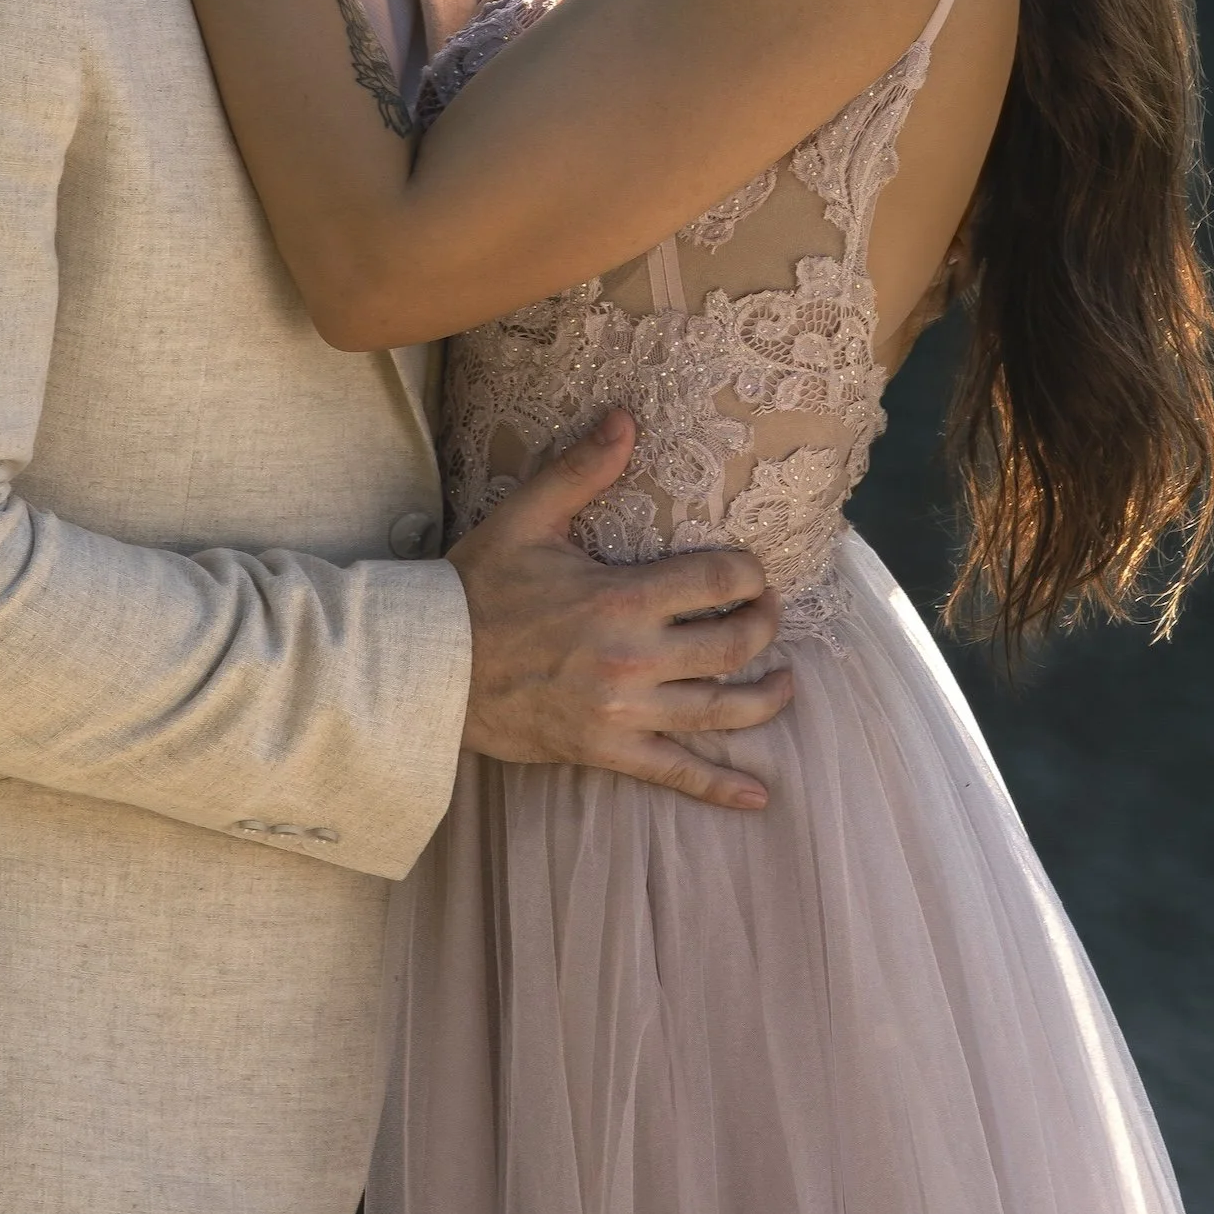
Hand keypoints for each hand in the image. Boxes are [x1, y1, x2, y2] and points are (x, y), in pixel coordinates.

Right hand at [449, 412, 790, 811]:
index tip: (752, 571)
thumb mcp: (526, 518)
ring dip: (765, 699)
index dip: (749, 573)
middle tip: (770, 614)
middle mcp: (634, 658)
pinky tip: (755, 797)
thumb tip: (625, 415)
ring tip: (785, 685)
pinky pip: (675, 772)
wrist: (429, 668)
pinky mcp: (606, 750)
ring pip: (720, 711)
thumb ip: (582, 469)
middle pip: (734, 646)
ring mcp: (624, 711)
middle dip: (765, 627)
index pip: (719, 581)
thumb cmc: (478, 588)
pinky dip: (719, 788)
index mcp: (622, 598)